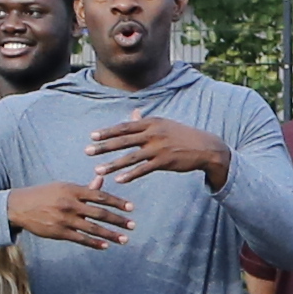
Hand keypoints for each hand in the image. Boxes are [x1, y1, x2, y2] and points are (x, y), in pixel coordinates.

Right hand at [5, 178, 135, 248]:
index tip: (131, 208)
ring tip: (124, 239)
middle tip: (132, 225)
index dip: (118, 202)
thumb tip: (101, 180)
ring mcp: (65, 219)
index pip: (101, 196)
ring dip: (110, 235)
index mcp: (73, 190)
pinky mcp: (59, 232)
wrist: (20, 206)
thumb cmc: (45, 194)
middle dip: (118, 220)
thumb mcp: (64, 187)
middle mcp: (71, 204)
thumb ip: (84, 188)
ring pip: (93, 228)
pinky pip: (80, 239)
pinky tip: (105, 245)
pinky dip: (94, 243)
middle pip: (100, 213)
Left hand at [92, 110, 227, 187]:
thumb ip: (146, 121)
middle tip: (87, 151)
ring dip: (112, 164)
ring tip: (97, 170)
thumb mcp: (164, 124)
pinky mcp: (164, 162)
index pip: (124, 127)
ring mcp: (158, 148)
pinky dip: (130, 175)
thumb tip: (134, 113)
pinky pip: (143, 169)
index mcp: (151, 123)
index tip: (92, 136)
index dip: (107, 132)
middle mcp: (153, 133)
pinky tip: (119, 180)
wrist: (205, 147)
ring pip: (130, 157)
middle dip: (104, 146)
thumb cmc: (182, 136)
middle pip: (123, 140)